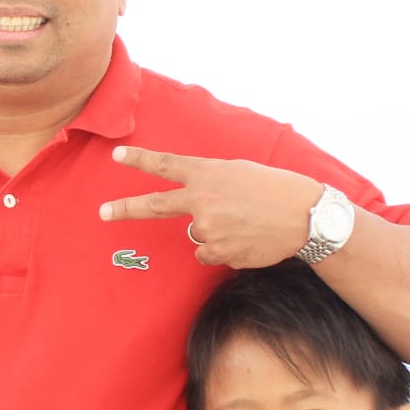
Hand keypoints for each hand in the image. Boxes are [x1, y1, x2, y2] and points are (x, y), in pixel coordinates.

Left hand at [100, 145, 322, 267]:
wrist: (306, 217)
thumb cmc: (276, 189)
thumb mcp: (239, 172)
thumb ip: (210, 182)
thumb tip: (192, 206)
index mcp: (207, 173)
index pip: (165, 165)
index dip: (140, 160)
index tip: (117, 157)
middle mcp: (202, 201)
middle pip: (154, 206)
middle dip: (125, 208)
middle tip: (102, 212)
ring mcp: (208, 229)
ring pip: (195, 234)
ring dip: (213, 230)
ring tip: (245, 223)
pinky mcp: (219, 253)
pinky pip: (209, 253)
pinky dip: (224, 248)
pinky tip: (247, 239)